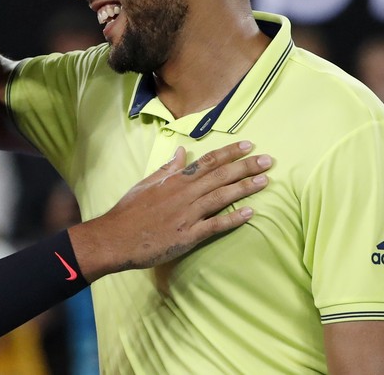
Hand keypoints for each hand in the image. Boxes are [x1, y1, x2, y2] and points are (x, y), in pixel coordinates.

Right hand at [69, 141, 270, 282]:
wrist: (116, 237)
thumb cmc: (129, 211)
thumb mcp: (146, 183)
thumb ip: (167, 169)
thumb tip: (182, 152)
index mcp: (175, 180)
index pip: (208, 161)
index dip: (230, 152)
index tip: (248, 145)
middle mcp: (185, 193)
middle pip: (220, 176)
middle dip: (246, 166)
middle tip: (268, 160)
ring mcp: (188, 214)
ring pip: (222, 196)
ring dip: (245, 188)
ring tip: (265, 181)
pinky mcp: (188, 235)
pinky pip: (215, 225)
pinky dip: (233, 219)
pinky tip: (250, 213)